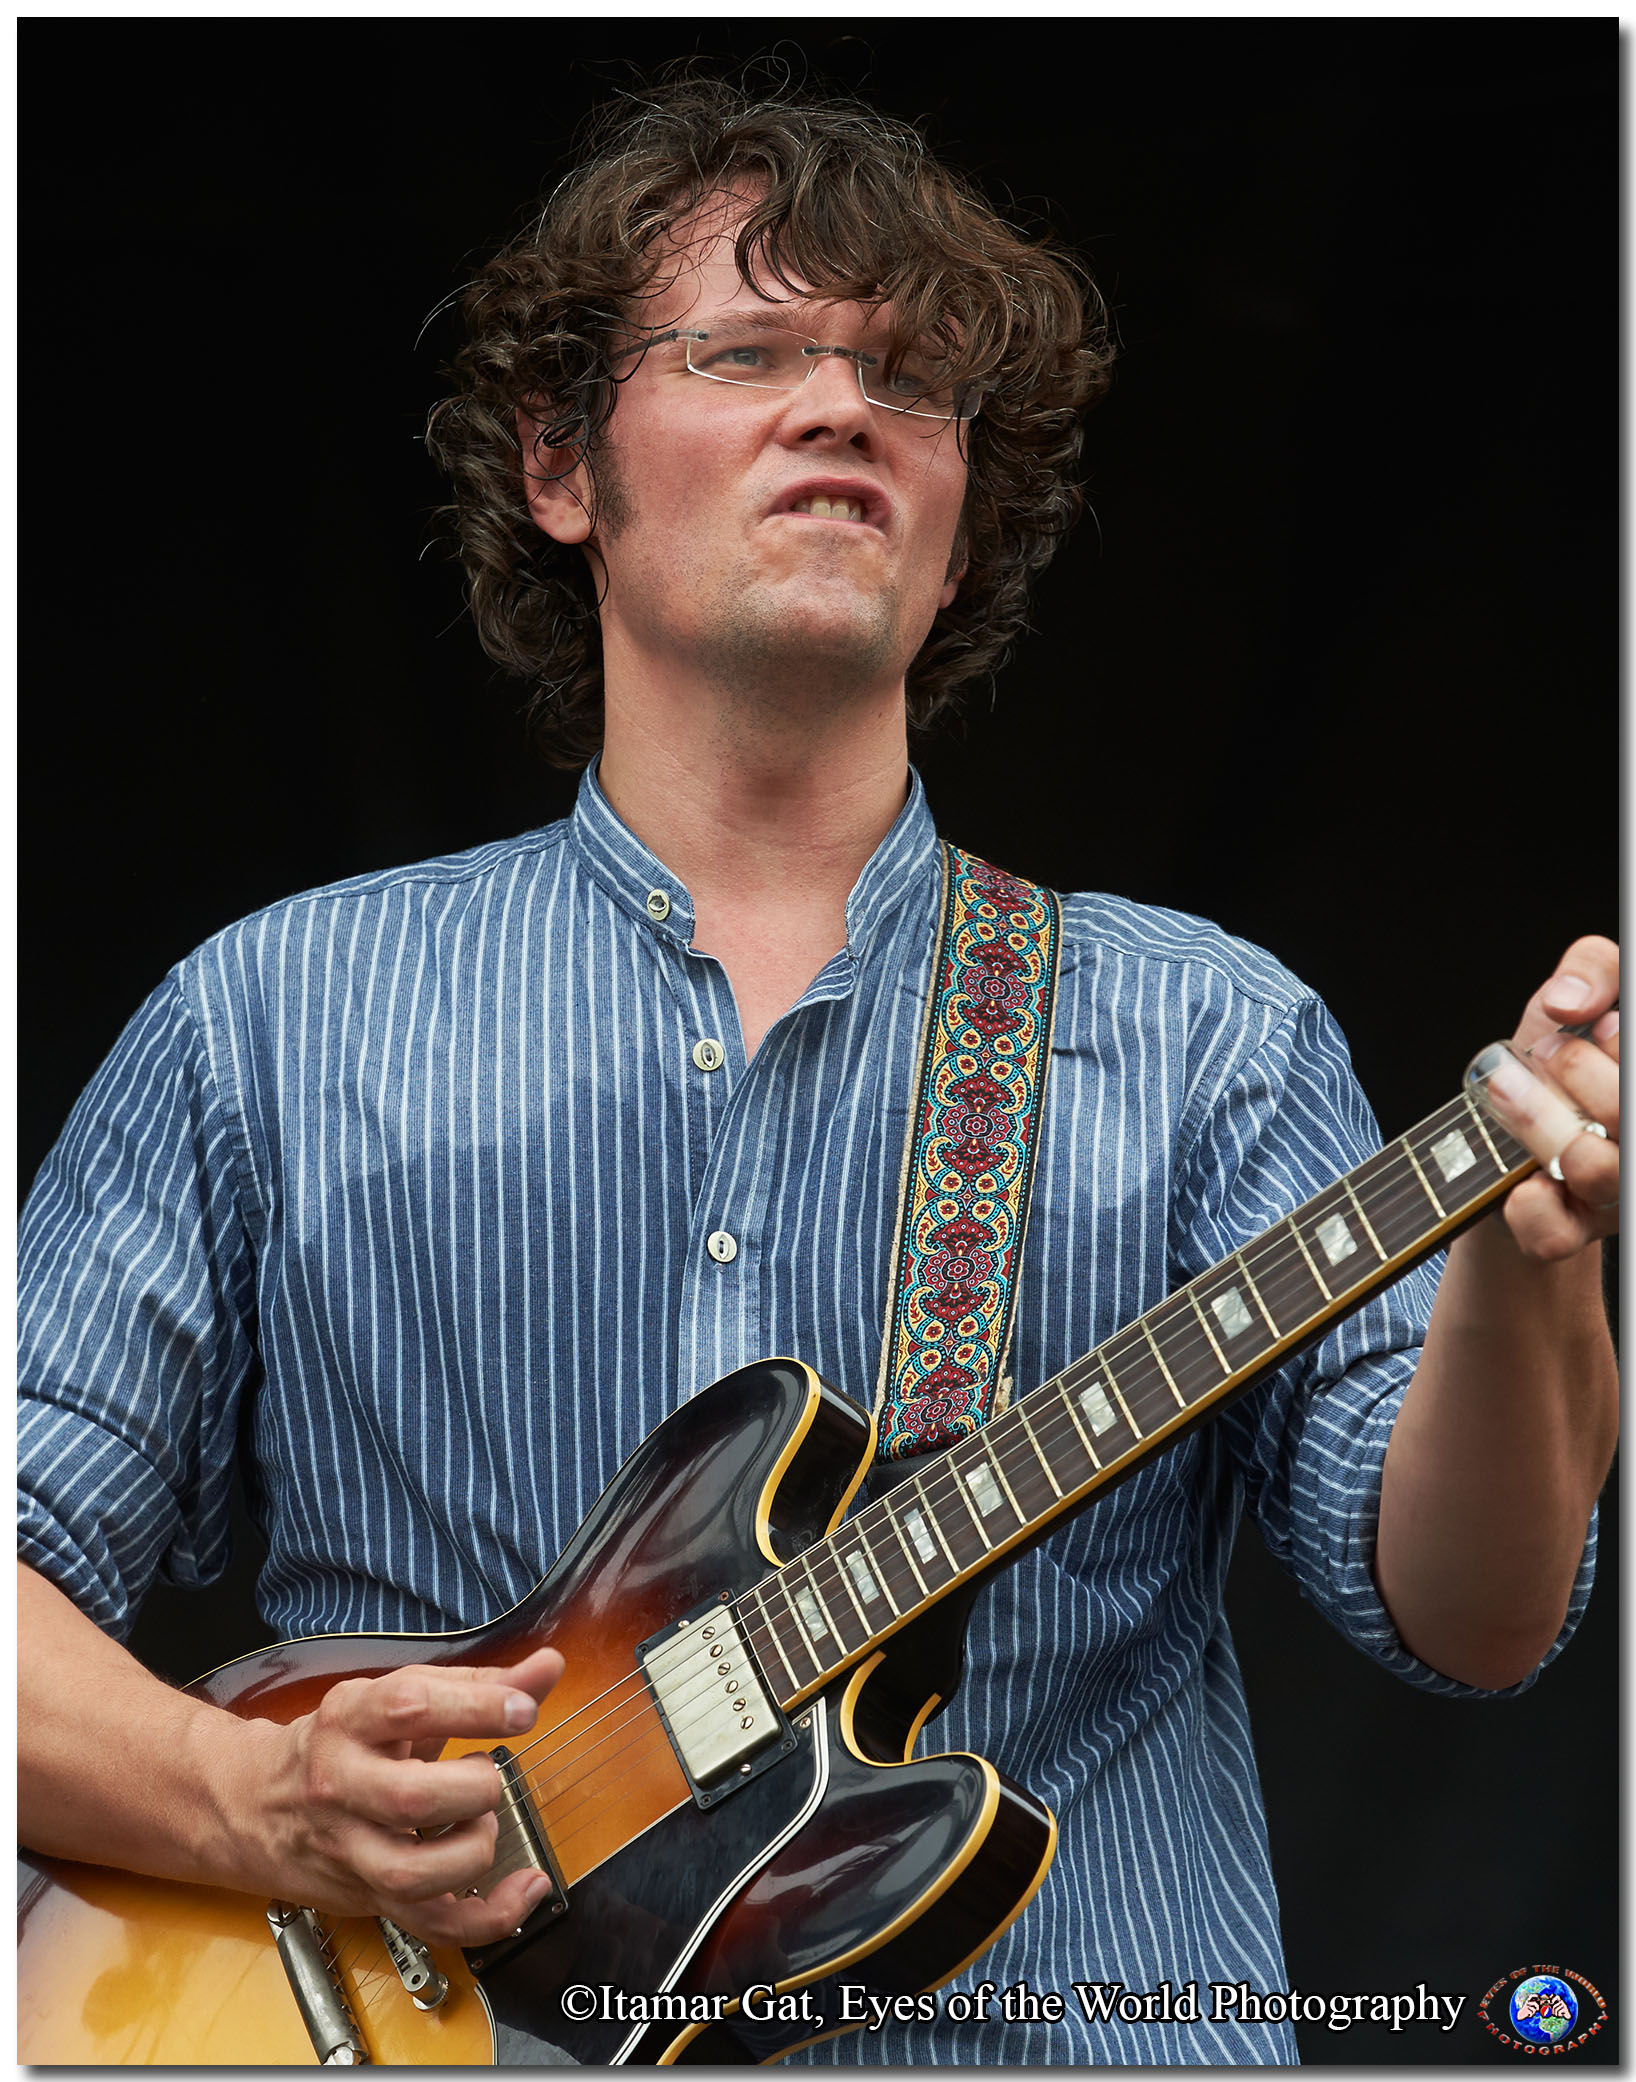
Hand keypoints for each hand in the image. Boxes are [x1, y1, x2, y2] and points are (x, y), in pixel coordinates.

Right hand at [232, 1644, 563, 1946]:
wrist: (251, 1803)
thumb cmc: (340, 1743)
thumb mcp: (396, 1698)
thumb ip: (478, 1685)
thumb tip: (547, 1668)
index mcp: (350, 1721)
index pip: (410, 1708)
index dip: (476, 1708)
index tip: (523, 1708)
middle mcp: (342, 1785)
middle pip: (410, 1799)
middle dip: (473, 1788)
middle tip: (486, 1772)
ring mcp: (350, 1850)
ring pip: (413, 1873)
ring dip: (473, 1849)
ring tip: (482, 1822)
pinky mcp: (367, 1896)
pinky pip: (431, 1924)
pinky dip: (488, 1917)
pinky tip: (524, 1890)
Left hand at [1499, 935, 1618, 1259]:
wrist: (1500, 1134)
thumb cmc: (1552, 1062)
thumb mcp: (1575, 999)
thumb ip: (1593, 970)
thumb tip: (1570, 1003)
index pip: (1633, 1065)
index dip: (1618, 1046)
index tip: (1591, 1026)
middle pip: (1626, 1116)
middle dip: (1579, 1070)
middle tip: (1542, 1050)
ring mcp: (1618, 1196)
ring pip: (1599, 1172)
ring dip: (1541, 1123)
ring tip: (1506, 1092)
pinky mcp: (1573, 1232)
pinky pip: (1556, 1230)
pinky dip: (1529, 1204)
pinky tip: (1519, 1179)